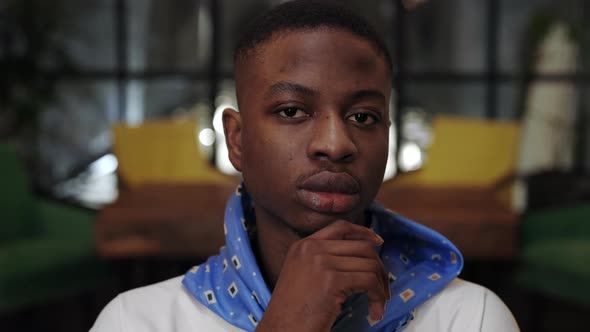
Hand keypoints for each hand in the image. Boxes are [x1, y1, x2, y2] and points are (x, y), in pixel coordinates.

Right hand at [256, 220, 389, 331]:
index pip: (340, 227)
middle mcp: (311, 249)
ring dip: (380, 287)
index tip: (378, 241)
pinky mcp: (332, 280)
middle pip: (361, 246)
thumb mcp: (301, 276)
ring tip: (377, 305)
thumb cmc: (291, 312)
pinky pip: (369, 281)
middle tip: (382, 290)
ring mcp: (322, 262)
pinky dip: (378, 297)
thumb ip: (322, 261)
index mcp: (303, 246)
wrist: (280, 330)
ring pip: (370, 264)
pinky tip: (374, 312)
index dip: (363, 232)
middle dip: (379, 268)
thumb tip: (357, 259)